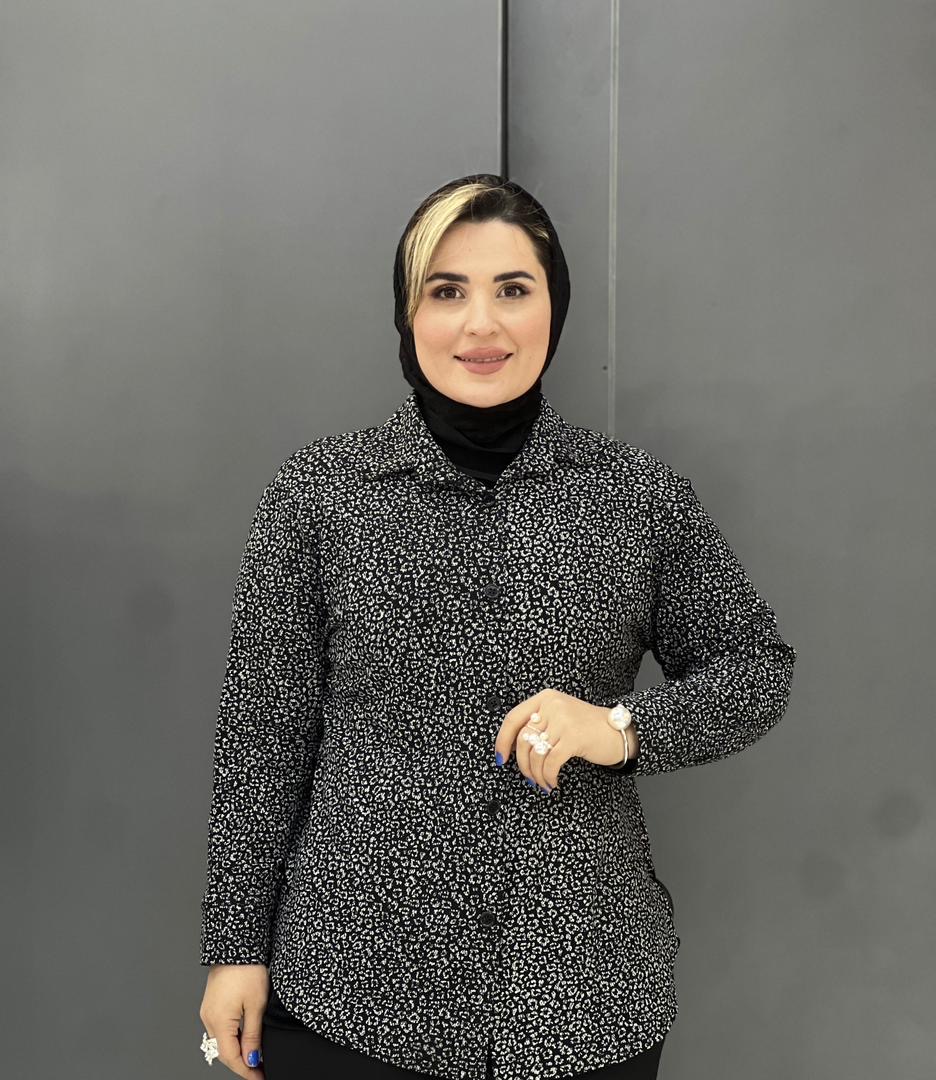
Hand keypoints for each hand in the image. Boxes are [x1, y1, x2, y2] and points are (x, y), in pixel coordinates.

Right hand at [199, 963, 268, 1076]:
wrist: (237, 944)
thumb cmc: (247, 969)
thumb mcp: (256, 1005)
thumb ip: (252, 1036)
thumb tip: (252, 1059)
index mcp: (219, 1022)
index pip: (231, 1058)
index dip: (246, 1071)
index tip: (260, 1078)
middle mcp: (208, 1019)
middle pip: (224, 1052)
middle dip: (242, 1064)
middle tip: (260, 1070)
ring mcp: (208, 1011)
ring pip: (221, 1041)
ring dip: (236, 1052)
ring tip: (255, 1057)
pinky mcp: (211, 1004)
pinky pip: (220, 1029)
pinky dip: (232, 1038)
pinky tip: (244, 1039)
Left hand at [494, 689, 637, 791]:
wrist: (617, 731)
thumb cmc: (586, 727)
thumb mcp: (559, 716)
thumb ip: (538, 724)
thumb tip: (510, 747)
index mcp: (545, 698)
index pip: (513, 718)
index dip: (502, 740)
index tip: (501, 758)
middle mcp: (552, 705)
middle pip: (523, 739)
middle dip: (522, 764)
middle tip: (528, 777)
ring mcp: (563, 720)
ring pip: (536, 754)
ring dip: (537, 774)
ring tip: (543, 782)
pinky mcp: (574, 737)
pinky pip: (551, 763)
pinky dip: (549, 777)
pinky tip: (553, 782)